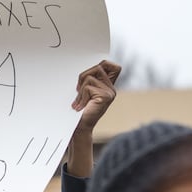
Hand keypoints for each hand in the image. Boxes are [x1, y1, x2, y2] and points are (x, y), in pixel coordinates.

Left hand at [67, 60, 120, 176]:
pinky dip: (81, 96)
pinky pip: (88, 87)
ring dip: (80, 89)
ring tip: (80, 102)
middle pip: (99, 66)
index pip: (113, 66)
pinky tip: (81, 106)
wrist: (79, 127)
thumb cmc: (79, 111)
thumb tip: (87, 69)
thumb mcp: (84, 92)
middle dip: (84, 76)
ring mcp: (110, 93)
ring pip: (90, 77)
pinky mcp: (105, 96)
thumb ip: (88, 80)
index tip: (88, 77)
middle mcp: (111, 89)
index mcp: (108, 87)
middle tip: (79, 90)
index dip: (103, 64)